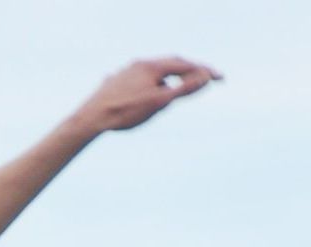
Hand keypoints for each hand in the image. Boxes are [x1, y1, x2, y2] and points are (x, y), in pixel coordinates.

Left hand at [73, 57, 219, 134]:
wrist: (90, 118)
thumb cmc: (125, 112)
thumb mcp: (159, 102)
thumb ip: (183, 89)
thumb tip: (205, 78)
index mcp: (152, 66)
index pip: (185, 65)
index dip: (204, 71)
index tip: (220, 78)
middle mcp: (140, 64)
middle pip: (170, 64)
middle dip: (189, 71)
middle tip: (204, 79)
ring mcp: (127, 71)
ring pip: (155, 72)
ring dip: (170, 78)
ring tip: (177, 90)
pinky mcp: (118, 81)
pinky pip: (142, 79)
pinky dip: (154, 84)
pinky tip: (149, 94)